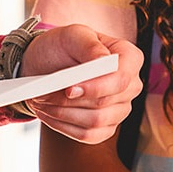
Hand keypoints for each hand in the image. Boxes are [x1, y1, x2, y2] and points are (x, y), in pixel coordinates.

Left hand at [20, 24, 143, 143]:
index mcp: (130, 58)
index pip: (121, 79)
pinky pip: (89, 136)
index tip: (68, 88)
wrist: (47, 64)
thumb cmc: (62, 46)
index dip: (96, 87)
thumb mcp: (73, 35)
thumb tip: (104, 61)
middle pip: (105, 103)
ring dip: (63, 113)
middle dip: (70, 100)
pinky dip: (64, 126)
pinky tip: (50, 113)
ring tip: (42, 101)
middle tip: (42, 92)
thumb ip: (90, 46)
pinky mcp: (106, 127)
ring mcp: (120, 109)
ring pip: (95, 121)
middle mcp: (131, 85)